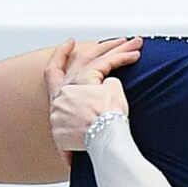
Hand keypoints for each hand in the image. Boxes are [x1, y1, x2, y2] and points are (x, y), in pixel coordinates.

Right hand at [44, 38, 141, 164]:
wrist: (100, 145)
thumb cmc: (95, 147)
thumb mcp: (77, 144)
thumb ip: (80, 133)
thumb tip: (84, 138)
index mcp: (58, 106)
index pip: (53, 75)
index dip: (60, 58)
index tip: (68, 46)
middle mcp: (63, 93)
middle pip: (79, 62)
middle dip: (96, 50)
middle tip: (111, 39)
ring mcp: (75, 86)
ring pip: (94, 58)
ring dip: (114, 49)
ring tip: (132, 43)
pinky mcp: (91, 82)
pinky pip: (106, 62)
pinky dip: (121, 56)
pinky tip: (135, 52)